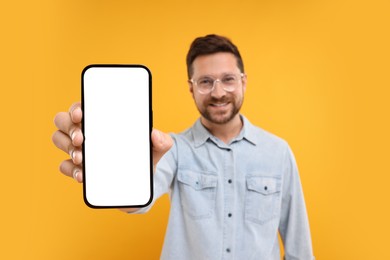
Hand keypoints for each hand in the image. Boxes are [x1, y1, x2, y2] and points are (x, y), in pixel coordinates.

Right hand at [52, 102, 172, 182]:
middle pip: (63, 121)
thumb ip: (161, 141)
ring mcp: (80, 149)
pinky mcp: (78, 169)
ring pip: (59, 140)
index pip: (82, 107)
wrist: (141, 182)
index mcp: (102, 119)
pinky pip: (64, 166)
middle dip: (69, 128)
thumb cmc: (144, 156)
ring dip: (67, 147)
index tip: (81, 114)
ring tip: (82, 157)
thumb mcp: (156, 148)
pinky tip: (82, 175)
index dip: (77, 108)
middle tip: (82, 138)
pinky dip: (71, 170)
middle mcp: (87, 131)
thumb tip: (155, 134)